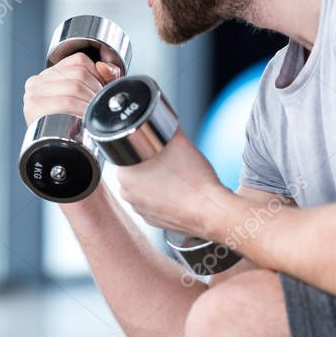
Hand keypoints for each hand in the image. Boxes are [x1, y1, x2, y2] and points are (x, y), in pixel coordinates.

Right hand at [22, 52, 120, 125]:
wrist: (59, 156)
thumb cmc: (71, 126)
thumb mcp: (87, 96)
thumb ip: (103, 76)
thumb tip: (104, 65)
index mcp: (48, 75)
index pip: (79, 60)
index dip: (97, 74)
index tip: (98, 92)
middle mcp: (37, 81)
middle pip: (79, 73)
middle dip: (96, 91)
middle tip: (97, 107)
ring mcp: (33, 93)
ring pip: (75, 86)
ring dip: (90, 101)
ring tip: (92, 114)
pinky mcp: (34, 107)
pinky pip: (65, 101)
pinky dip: (80, 109)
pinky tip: (83, 119)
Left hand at [115, 127, 229, 237]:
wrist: (212, 211)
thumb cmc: (195, 181)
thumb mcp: (180, 142)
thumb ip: (167, 127)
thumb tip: (165, 116)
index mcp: (125, 176)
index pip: (123, 153)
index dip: (139, 147)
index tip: (153, 147)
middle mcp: (128, 195)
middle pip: (133, 170)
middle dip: (146, 163)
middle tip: (166, 159)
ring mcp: (140, 210)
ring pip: (143, 186)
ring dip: (153, 180)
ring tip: (173, 175)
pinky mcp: (153, 221)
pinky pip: (152, 202)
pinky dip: (161, 196)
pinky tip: (176, 190)